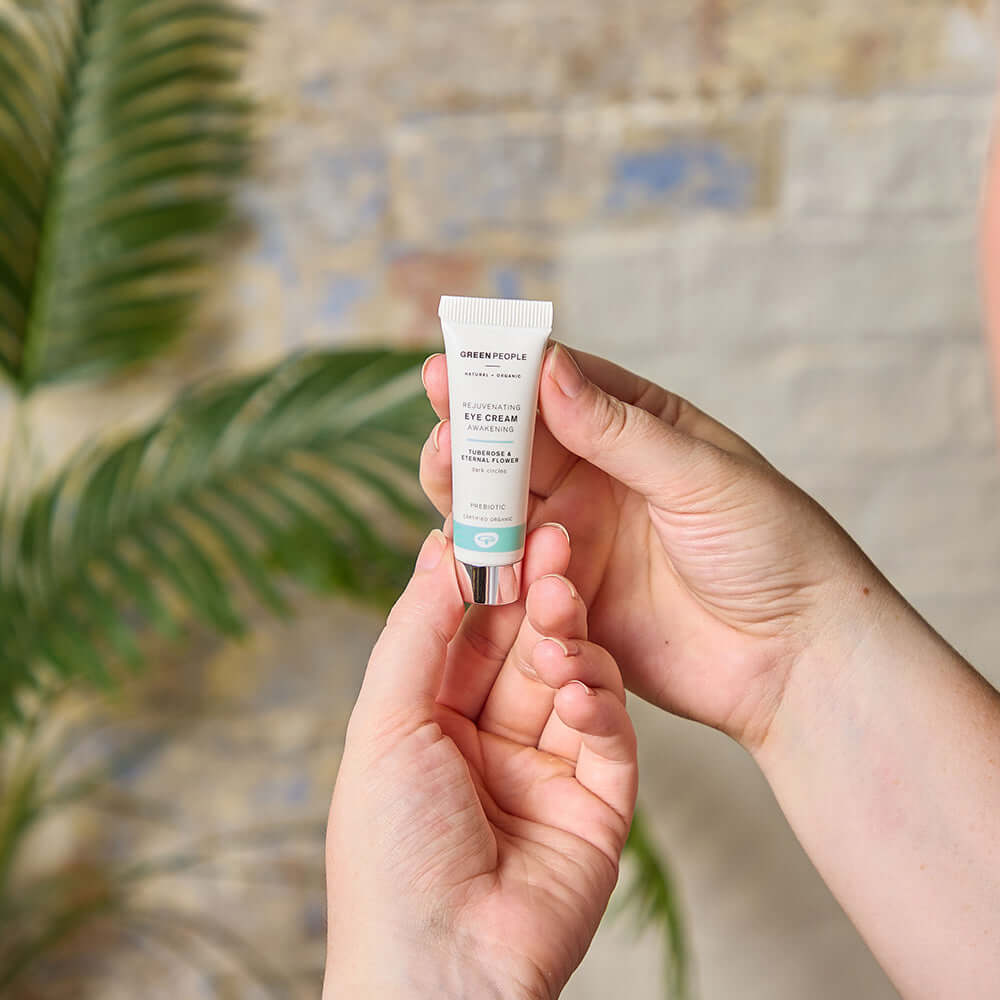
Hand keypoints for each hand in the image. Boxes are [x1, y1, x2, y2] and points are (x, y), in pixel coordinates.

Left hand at [324, 525, 637, 999]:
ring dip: (568, 639)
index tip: (505, 521)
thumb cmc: (390, 855)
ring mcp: (548, 770)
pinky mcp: (599, 802)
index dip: (489, 577)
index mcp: (434, 721)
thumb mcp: (386, 726)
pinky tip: (578, 688)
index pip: (470, 631)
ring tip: (560, 605)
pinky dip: (599, 703)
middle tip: (553, 539)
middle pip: (524, 646)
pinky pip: (610, 736)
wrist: (443, 973)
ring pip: (571, 679)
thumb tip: (438, 549)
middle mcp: (492, 739)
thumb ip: (417, 633)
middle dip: (538, 593)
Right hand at [420, 345, 879, 749]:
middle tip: (442, 429)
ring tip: (449, 490)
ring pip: (503, 517)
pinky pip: (518, 587)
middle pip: (515, 453)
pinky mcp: (572, 607)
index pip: (555, 391)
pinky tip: (481, 567)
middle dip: (473, 438)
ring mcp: (580, 546)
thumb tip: (548, 367)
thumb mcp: (700, 475)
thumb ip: (619, 429)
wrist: (799, 658)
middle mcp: (598, 484)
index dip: (504, 377)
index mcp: (635, 433)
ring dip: (472, 503)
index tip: (454, 365)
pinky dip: (496, 576)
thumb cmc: (775, 547)